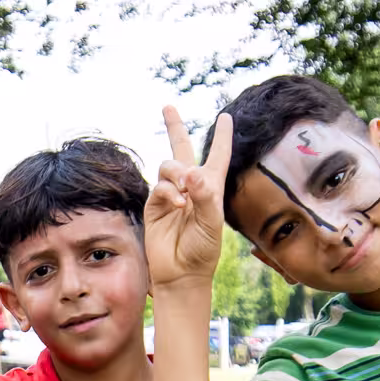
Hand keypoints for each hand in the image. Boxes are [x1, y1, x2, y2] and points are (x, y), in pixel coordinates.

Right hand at [147, 108, 235, 295]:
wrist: (181, 273)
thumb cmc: (203, 250)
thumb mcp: (212, 223)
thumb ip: (206, 195)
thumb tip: (192, 172)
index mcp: (212, 187)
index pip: (218, 155)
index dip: (222, 136)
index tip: (225, 117)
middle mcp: (191, 186)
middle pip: (182, 148)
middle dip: (174, 127)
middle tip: (168, 107)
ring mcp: (171, 194)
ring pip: (169, 165)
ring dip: (177, 173)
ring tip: (185, 193)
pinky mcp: (154, 205)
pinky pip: (159, 185)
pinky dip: (169, 191)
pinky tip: (178, 204)